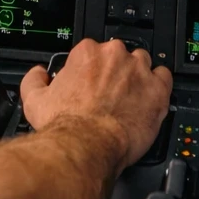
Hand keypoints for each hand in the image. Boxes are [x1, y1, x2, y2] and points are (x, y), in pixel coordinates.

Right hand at [19, 38, 172, 172]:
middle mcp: (114, 56)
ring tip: (130, 98)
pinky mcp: (157, 89)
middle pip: (119, 56)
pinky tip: (150, 98)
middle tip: (109, 94)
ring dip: (137, 78)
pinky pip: (164, 77)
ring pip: (143, 64)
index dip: (93, 70)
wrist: (85, 146)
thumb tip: (39, 73)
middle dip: (115, 72)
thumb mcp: (34, 100)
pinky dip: (159, 86)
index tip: (92, 84)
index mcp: (87, 53)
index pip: (93, 52)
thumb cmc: (65, 125)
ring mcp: (138, 71)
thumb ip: (34, 79)